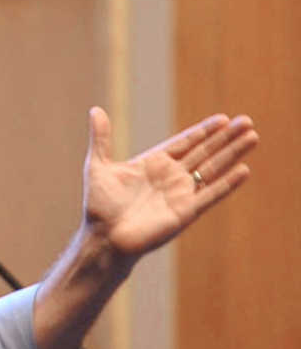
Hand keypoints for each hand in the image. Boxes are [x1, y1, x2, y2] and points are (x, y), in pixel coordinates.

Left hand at [82, 107, 258, 258]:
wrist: (104, 238)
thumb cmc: (99, 206)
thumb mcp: (97, 166)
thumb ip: (101, 138)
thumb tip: (95, 110)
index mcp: (152, 164)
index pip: (184, 143)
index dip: (203, 131)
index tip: (223, 119)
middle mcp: (169, 177)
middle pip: (204, 152)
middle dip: (225, 137)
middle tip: (247, 121)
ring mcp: (179, 194)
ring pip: (212, 169)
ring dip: (232, 154)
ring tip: (252, 137)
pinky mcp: (185, 212)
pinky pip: (210, 195)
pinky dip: (227, 183)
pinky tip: (244, 170)